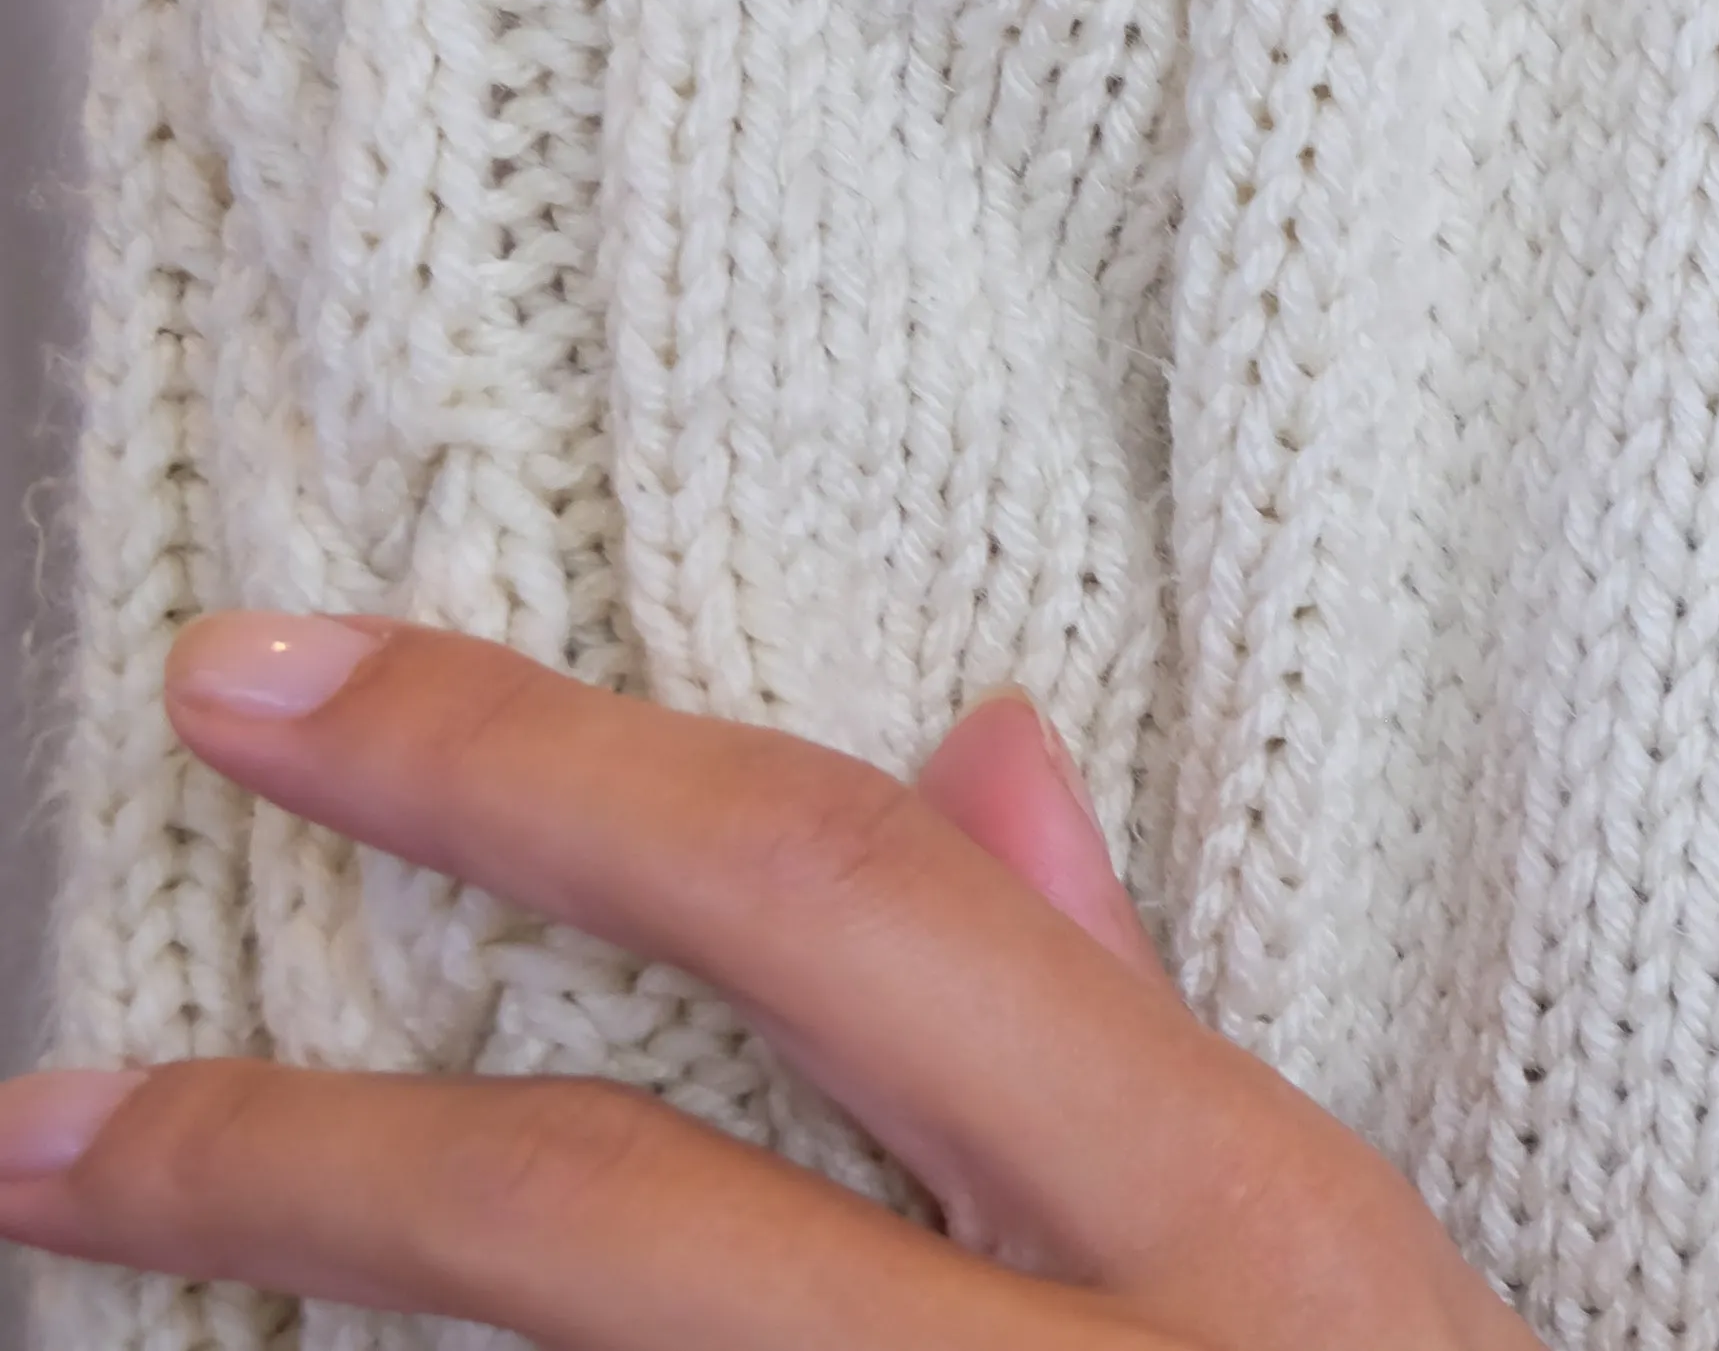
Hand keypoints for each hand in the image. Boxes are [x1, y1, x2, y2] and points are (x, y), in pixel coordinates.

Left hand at [0, 618, 1540, 1348]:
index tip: (266, 680)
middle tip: (39, 1118)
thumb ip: (1125, 1022)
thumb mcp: (1342, 1262)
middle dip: (273, 1156)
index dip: (518, 768)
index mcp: (1236, 1215)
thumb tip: (964, 754)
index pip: (828, 901)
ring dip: (314, 1341)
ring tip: (138, 1254)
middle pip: (594, 1223)